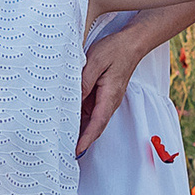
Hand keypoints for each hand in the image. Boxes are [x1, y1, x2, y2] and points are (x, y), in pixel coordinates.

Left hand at [75, 32, 145, 156]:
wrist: (131, 43)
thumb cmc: (115, 50)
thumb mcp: (95, 61)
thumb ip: (84, 80)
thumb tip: (73, 97)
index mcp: (110, 96)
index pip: (98, 122)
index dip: (87, 138)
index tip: (77, 150)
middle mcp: (110, 102)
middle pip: (95, 126)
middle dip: (81, 141)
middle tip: (64, 151)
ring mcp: (106, 100)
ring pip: (92, 120)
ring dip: (80, 131)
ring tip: (63, 141)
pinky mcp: (102, 95)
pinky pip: (90, 111)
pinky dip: (81, 119)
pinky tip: (68, 122)